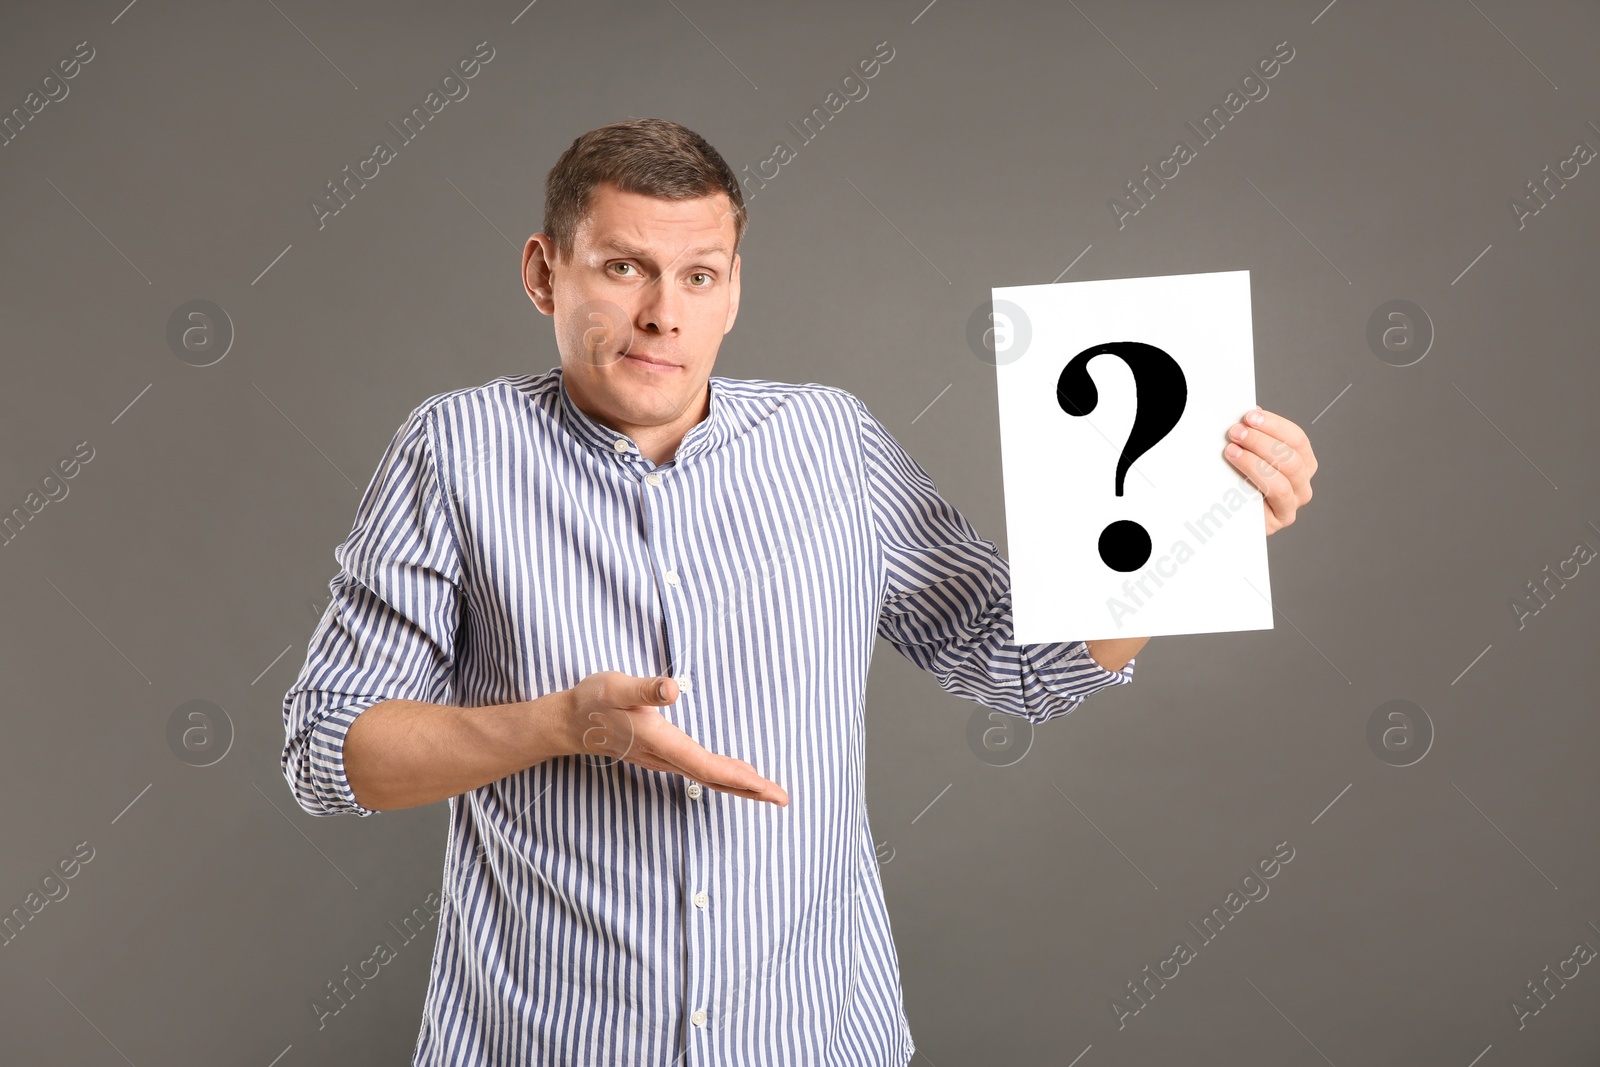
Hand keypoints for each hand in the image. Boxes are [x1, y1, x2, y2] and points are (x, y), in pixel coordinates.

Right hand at [564, 671, 789, 805]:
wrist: (570, 721)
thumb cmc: (595, 700)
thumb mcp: (616, 686)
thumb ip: (644, 689)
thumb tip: (673, 689)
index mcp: (660, 742)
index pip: (706, 765)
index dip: (737, 777)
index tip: (766, 787)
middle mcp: (665, 757)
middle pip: (714, 778)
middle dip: (749, 789)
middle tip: (783, 798)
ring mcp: (663, 760)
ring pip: (708, 777)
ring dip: (740, 785)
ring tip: (769, 792)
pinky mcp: (662, 756)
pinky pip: (700, 771)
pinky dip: (723, 776)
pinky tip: (737, 774)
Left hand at [1224, 407, 1316, 534]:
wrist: (1225, 515)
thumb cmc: (1238, 478)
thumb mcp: (1249, 452)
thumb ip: (1253, 433)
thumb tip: (1250, 411)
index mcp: (1302, 463)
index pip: (1297, 439)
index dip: (1274, 425)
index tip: (1249, 416)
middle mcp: (1302, 486)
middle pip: (1290, 460)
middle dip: (1261, 442)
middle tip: (1236, 432)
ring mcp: (1290, 506)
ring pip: (1281, 482)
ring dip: (1254, 462)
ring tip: (1231, 451)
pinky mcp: (1275, 523)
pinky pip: (1268, 502)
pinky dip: (1251, 484)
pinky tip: (1233, 474)